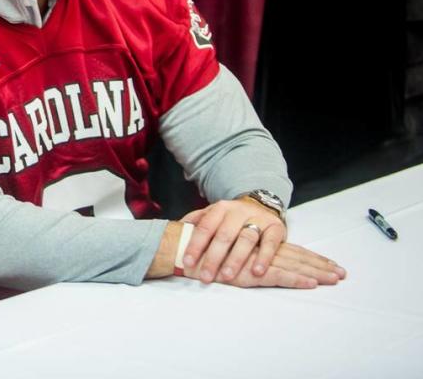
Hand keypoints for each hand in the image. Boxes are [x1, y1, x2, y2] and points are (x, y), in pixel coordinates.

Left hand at [180, 198, 285, 283]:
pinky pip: (270, 243)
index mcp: (220, 208)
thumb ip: (195, 220)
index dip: (195, 245)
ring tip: (228, 276)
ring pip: (246, 239)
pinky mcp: (276, 227)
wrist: (261, 204)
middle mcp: (238, 212)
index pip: (205, 227)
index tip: (187, 262)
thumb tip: (175, 228)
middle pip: (224, 235)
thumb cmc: (231, 217)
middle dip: (213, 257)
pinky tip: (257, 272)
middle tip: (206, 276)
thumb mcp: (213, 214)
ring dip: (236, 259)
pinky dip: (264, 258)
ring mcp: (258, 218)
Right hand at [186, 241, 345, 288]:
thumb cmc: (198, 250)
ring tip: (335, 279)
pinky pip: (277, 276)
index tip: (329, 264)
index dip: (309, 256)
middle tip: (343, 274)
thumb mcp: (219, 245)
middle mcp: (259, 247)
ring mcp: (255, 259)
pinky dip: (295, 279)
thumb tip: (246, 258)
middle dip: (319, 265)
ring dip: (315, 271)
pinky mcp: (249, 272)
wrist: (181, 248)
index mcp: (255, 242)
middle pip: (295, 255)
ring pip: (292, 264)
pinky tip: (312, 283)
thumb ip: (232, 247)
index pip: (287, 249)